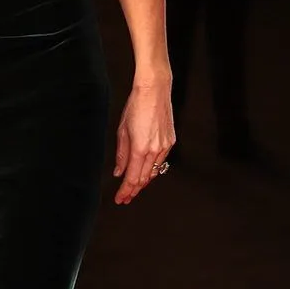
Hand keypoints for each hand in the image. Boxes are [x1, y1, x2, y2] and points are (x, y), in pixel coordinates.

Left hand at [113, 83, 174, 204]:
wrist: (154, 90)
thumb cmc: (136, 106)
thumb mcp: (122, 130)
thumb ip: (121, 154)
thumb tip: (119, 171)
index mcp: (140, 148)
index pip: (132, 178)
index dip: (125, 191)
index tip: (120, 198)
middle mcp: (155, 150)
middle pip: (143, 178)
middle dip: (133, 190)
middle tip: (125, 197)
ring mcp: (165, 146)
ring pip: (154, 172)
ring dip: (143, 182)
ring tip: (134, 189)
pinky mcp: (170, 141)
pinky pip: (161, 161)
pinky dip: (152, 169)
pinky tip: (146, 173)